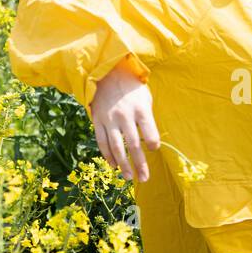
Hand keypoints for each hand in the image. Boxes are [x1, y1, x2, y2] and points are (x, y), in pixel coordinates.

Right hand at [90, 58, 159, 182]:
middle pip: (133, 144)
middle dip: (139, 163)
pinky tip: (114, 165)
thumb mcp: (145, 98)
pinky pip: (102, 142)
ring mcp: (109, 119)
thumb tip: (150, 143)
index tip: (154, 148)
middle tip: (144, 178)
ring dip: (123, 164)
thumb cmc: (132, 89)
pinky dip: (108, 155)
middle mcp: (124, 115)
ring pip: (116, 146)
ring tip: (129, 177)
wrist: (107, 74)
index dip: (152, 141)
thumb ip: (147, 119)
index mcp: (140, 108)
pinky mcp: (98, 121)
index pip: (148, 129)